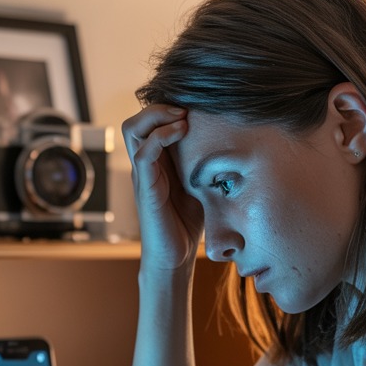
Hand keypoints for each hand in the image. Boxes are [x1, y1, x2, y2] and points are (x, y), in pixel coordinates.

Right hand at [121, 104, 200, 270]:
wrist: (176, 258)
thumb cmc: (189, 224)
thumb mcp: (200, 185)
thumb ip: (204, 164)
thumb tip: (232, 143)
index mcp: (156, 162)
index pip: (148, 123)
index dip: (165, 109)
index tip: (192, 108)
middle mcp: (145, 165)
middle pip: (135, 121)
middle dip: (158, 107)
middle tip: (184, 110)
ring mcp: (143, 175)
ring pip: (132, 129)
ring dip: (157, 117)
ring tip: (181, 119)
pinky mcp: (146, 188)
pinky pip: (143, 153)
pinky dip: (160, 137)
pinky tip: (181, 134)